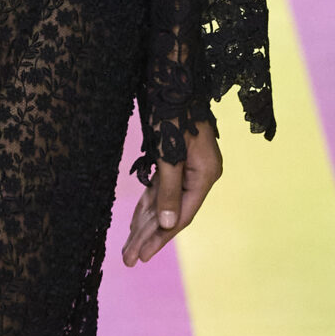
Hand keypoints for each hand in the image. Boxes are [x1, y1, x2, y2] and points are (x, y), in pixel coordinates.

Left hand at [122, 123, 221, 267]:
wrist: (172, 75)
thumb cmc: (172, 111)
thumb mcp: (169, 152)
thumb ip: (169, 189)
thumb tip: (167, 223)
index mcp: (206, 174)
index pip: (182, 214)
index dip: (161, 237)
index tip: (141, 256)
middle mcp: (200, 174)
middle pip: (172, 213)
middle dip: (149, 236)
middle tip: (128, 259)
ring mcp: (189, 167)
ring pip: (164, 202)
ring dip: (146, 224)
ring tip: (128, 247)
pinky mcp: (176, 159)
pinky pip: (161, 188)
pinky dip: (147, 204)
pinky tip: (136, 222)